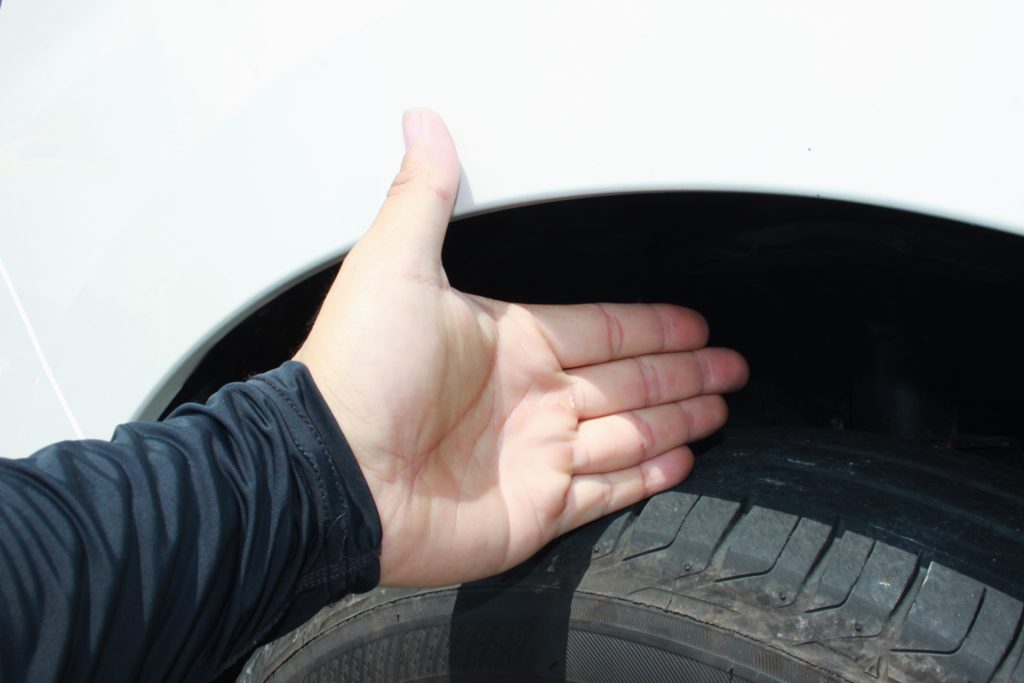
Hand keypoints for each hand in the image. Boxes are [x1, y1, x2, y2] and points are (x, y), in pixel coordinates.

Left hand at [294, 109, 748, 586]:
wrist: (333, 474)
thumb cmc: (358, 372)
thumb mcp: (393, 265)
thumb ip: (423, 195)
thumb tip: (423, 124)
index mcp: (510, 342)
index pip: (603, 330)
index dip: (653, 325)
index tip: (693, 322)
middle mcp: (528, 399)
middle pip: (629, 381)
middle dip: (684, 371)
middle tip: (730, 365)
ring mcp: (534, 456)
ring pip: (629, 434)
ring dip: (676, 420)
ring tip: (720, 408)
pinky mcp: (535, 510)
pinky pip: (606, 491)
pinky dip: (646, 478)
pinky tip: (679, 461)